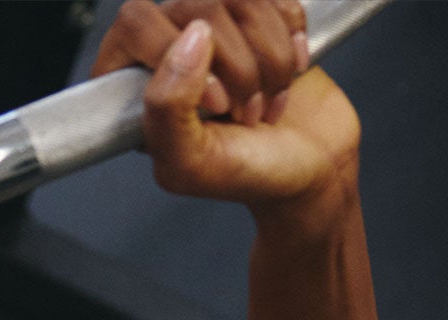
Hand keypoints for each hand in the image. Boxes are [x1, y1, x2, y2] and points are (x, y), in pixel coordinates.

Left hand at [92, 1, 361, 212]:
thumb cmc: (250, 174)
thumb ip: (166, 110)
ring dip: (268, 59)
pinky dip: (291, 38)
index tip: (214, 102)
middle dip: (236, 66)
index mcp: (134, 84)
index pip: (135, 24)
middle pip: (196, 6)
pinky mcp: (258, 15)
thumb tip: (189, 40)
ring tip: (264, 102)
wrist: (313, 167)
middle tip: (243, 112)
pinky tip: (287, 73)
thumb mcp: (191, 164)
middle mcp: (169, 47)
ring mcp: (216, 27)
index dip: (175, 55)